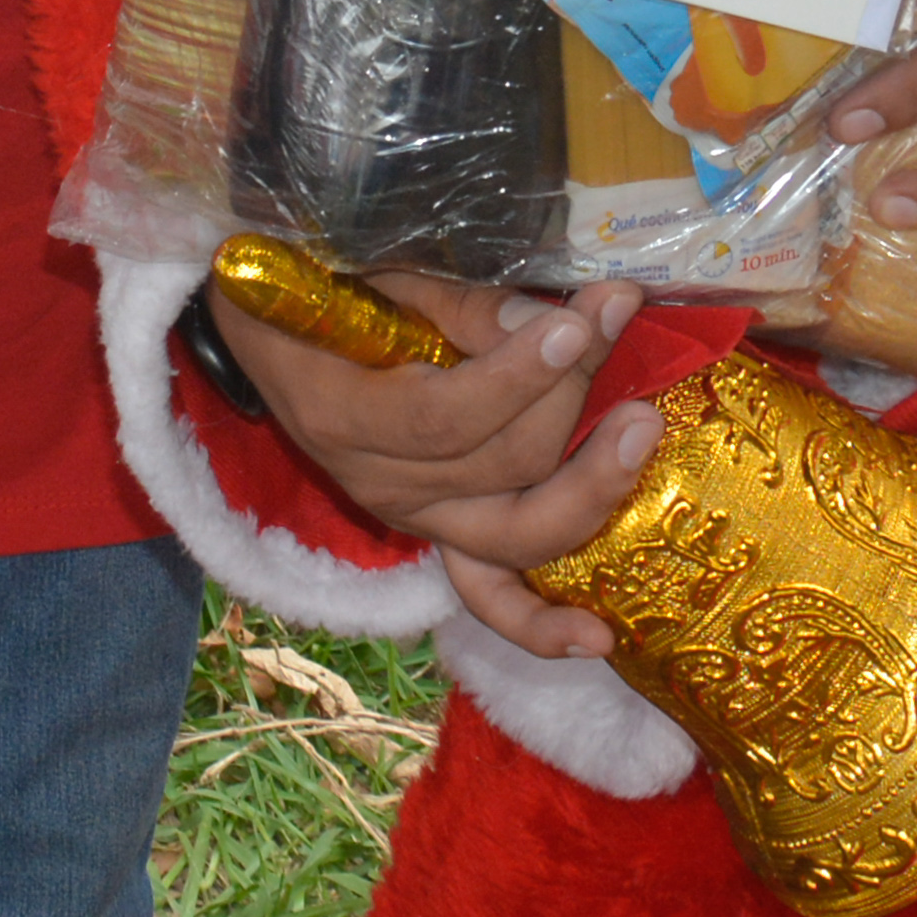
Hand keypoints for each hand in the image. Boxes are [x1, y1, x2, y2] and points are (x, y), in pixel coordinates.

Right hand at [222, 270, 658, 662]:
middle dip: (569, 394)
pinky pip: (489, 598)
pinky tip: (598, 636)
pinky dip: (540, 626)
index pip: (445, 417)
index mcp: (344, 416)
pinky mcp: (443, 535)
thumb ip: (460, 306)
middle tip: (614, 321)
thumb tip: (549, 324)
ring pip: (518, 532)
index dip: (520, 376)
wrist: (273, 341)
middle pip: (502, 465)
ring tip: (643, 426)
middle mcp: (379, 485)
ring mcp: (416, 520)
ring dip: (592, 486)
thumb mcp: (376, 280)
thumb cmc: (324, 295)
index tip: (578, 321)